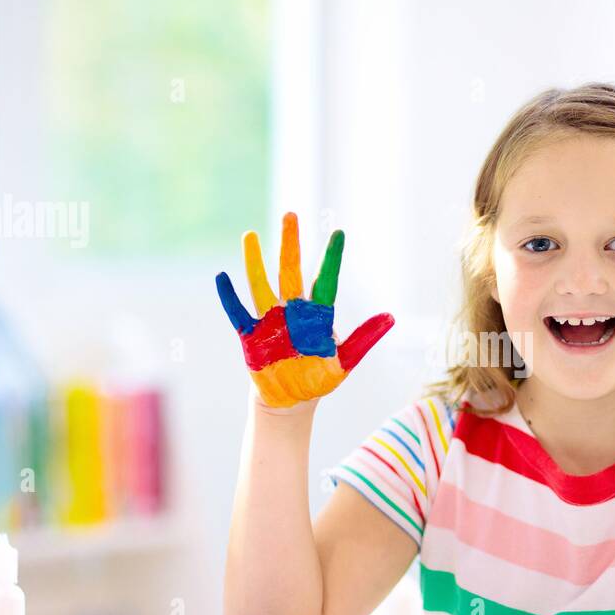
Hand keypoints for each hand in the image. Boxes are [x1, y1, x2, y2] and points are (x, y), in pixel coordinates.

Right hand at [215, 213, 393, 407]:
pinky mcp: (251, 336)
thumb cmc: (320, 377)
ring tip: (250, 235)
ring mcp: (271, 320)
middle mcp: (293, 311)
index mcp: (318, 315)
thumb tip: (391, 317)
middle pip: (291, 272)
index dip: (331, 258)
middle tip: (291, 214)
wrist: (293, 399)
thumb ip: (364, 338)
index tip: (339, 233)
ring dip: (255, 261)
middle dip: (291, 245)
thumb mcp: (345, 361)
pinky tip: (223, 277)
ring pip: (261, 284)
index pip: (326, 280)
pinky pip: (238, 312)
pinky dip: (230, 297)